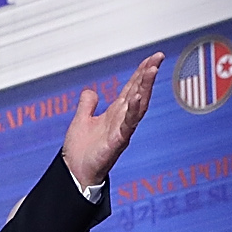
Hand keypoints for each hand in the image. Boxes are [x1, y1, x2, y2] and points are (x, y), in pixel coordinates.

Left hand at [58, 52, 164, 192]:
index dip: (141, 73)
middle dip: (148, 75)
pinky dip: (133, 110)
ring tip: (151, 71)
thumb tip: (91, 92)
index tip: (152, 58)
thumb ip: (87, 105)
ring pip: (138, 106)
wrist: (74, 173)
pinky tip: (136, 97)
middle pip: (139, 93)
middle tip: (158, 59)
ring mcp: (122, 131)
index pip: (132, 88)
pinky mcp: (117, 142)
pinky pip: (128, 124)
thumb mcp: (81, 120)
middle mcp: (122, 120)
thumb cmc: (80, 152)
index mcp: (115, 113)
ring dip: (145, 88)